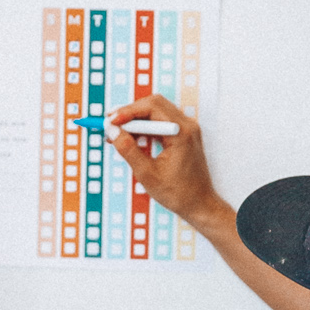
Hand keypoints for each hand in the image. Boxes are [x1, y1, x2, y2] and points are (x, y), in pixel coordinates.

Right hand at [106, 96, 225, 232]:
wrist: (200, 205)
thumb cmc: (178, 194)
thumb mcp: (147, 174)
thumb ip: (128, 150)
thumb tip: (112, 131)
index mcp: (181, 133)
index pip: (151, 108)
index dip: (127, 112)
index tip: (109, 121)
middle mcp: (187, 126)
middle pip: (154, 104)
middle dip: (130, 112)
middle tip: (110, 123)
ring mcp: (188, 129)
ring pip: (157, 111)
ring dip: (136, 119)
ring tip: (116, 132)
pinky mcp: (184, 135)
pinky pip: (161, 122)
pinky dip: (145, 126)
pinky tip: (130, 137)